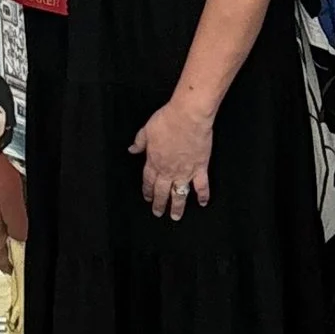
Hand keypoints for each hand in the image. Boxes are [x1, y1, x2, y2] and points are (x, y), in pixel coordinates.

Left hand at [132, 98, 213, 219]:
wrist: (188, 117)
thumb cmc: (167, 120)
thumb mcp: (147, 130)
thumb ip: (139, 142)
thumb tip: (132, 149)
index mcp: (154, 161)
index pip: (148, 181)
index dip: (147, 190)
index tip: (147, 198)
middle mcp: (168, 170)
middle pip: (162, 191)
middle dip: (159, 204)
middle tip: (158, 213)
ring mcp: (185, 171)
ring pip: (179, 194)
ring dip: (177, 206)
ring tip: (176, 216)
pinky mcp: (200, 167)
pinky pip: (201, 186)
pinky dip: (202, 196)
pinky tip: (202, 203)